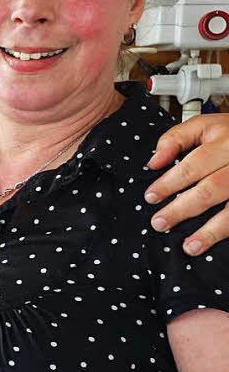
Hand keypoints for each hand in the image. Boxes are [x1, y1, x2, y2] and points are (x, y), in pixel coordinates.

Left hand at [145, 113, 228, 254]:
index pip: (193, 166)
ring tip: (190, 247)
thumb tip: (153, 162)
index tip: (151, 197)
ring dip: (211, 231)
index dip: (169, 183)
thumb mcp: (205, 125)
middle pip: (212, 189)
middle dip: (182, 209)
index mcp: (225, 142)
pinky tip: (214, 243)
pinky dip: (228, 231)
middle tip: (159, 223)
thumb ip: (176, 139)